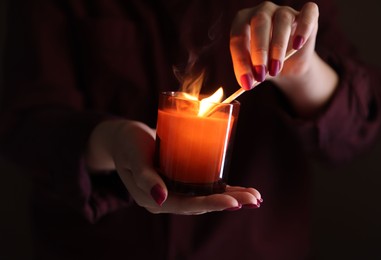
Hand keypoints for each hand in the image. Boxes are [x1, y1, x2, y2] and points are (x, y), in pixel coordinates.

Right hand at [86, 120, 261, 214]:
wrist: (123, 139)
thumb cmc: (127, 144)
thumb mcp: (134, 157)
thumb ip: (146, 178)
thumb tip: (161, 199)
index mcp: (153, 199)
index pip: (186, 205)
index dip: (210, 204)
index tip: (233, 202)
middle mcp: (167, 199)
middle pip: (200, 204)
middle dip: (228, 201)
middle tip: (254, 199)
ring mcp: (174, 191)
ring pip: (205, 197)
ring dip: (230, 197)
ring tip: (254, 197)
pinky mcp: (180, 181)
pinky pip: (202, 187)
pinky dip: (221, 188)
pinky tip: (238, 189)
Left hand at [230, 1, 318, 88]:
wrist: (289, 65)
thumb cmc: (266, 64)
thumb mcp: (254, 70)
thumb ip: (249, 73)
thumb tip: (247, 82)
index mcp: (242, 21)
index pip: (238, 37)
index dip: (241, 60)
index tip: (246, 82)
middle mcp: (262, 11)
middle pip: (259, 23)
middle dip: (259, 51)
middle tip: (260, 74)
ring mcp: (284, 10)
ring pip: (282, 21)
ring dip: (278, 46)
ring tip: (276, 68)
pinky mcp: (307, 14)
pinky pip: (308, 13)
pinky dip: (304, 28)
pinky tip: (298, 45)